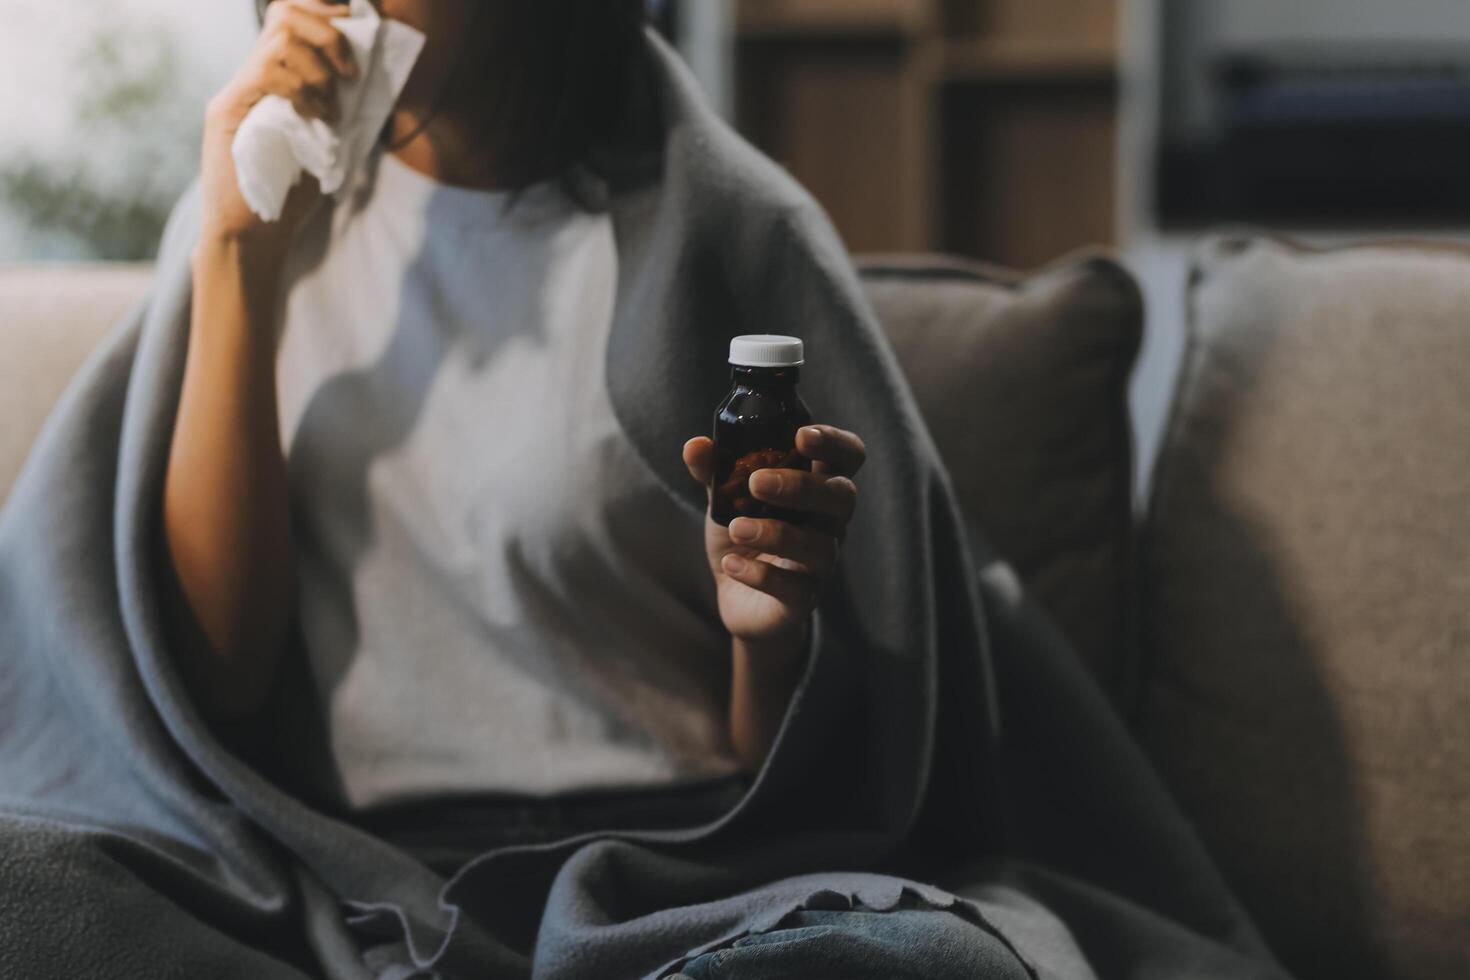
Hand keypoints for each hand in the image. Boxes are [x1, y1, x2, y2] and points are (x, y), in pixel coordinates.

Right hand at [200, 0, 358, 251]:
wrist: (253, 236)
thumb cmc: (290, 196)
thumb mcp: (327, 143)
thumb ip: (339, 107)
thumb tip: (370, 79)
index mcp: (274, 80)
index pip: (290, 16)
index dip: (325, 12)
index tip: (356, 31)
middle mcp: (251, 77)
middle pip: (284, 12)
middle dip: (328, 32)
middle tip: (350, 74)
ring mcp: (237, 92)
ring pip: (281, 39)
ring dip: (320, 70)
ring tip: (331, 109)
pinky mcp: (227, 111)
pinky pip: (269, 72)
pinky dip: (303, 91)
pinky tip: (317, 120)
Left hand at [683, 425, 863, 644]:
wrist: (736, 595)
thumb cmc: (744, 533)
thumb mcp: (725, 498)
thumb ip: (714, 472)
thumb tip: (695, 445)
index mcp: (817, 487)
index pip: (848, 456)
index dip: (834, 442)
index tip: (801, 435)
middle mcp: (830, 523)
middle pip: (842, 497)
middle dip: (802, 486)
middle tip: (757, 483)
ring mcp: (821, 563)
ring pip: (820, 547)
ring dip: (777, 533)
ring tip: (735, 528)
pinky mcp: (803, 600)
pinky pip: (794, 589)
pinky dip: (760, 574)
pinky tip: (731, 564)